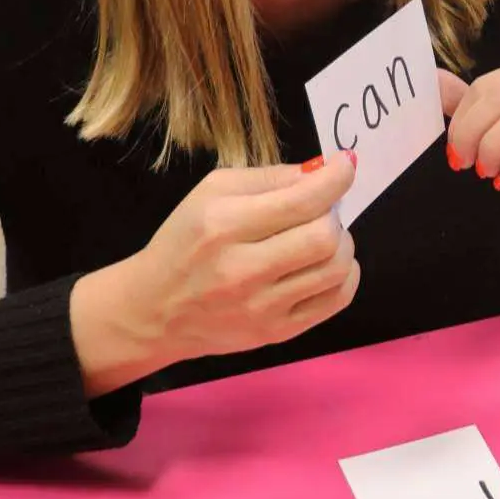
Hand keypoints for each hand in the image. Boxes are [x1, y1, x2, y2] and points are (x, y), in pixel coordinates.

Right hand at [71, 154, 360, 393]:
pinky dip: (345, 275)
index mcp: (223, 225)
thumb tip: (323, 172)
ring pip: (336, 269)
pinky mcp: (276, 332)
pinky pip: (336, 300)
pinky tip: (325, 264)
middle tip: (320, 211)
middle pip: (325, 237)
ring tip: (322, 237)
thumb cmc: (184, 242)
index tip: (345, 166)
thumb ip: (270, 178)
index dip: (336, 179)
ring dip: (342, 245)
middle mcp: (242, 270)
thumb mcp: (211, 193)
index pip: (302, 201)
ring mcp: (261, 307)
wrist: (155, 309)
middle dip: (333, 214)